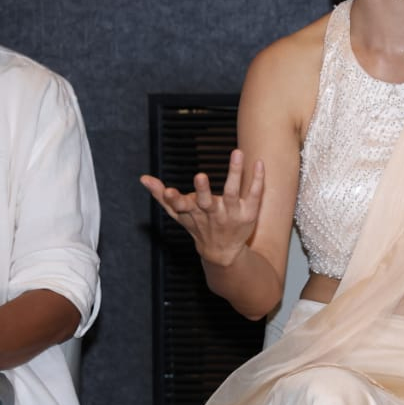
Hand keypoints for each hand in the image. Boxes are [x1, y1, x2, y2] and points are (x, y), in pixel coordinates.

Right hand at [140, 149, 263, 266]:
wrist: (222, 251)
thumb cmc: (198, 226)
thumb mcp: (179, 214)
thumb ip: (161, 196)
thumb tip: (143, 178)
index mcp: (193, 213)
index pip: (179, 207)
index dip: (172, 199)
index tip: (168, 191)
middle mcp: (212, 213)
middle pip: (206, 202)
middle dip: (202, 190)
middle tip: (199, 176)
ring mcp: (231, 213)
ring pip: (232, 193)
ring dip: (234, 173)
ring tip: (237, 152)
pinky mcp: (248, 212)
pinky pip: (254, 194)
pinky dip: (257, 179)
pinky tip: (259, 162)